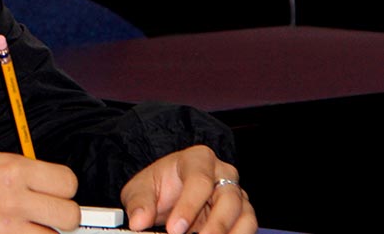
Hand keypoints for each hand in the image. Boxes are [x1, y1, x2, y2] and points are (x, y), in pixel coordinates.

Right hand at [0, 148, 79, 233]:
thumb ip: (19, 171)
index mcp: (13, 170)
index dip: (64, 188)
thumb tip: (43, 184)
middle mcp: (15, 199)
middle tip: (50, 215)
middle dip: (63, 216)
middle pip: (69, 215)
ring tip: (30, 229)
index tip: (57, 191)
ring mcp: (6, 228)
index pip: (67, 182)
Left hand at [121, 145, 256, 233]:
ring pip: (245, 214)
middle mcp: (223, 173)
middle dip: (214, 225)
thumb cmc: (158, 186)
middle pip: (228, 198)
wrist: (168, 193)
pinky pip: (247, 228)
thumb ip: (139, 204)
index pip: (199, 180)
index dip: (188, 206)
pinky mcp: (242, 213)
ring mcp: (235, 193)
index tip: (174, 229)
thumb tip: (138, 221)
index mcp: (198, 159)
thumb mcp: (141, 190)